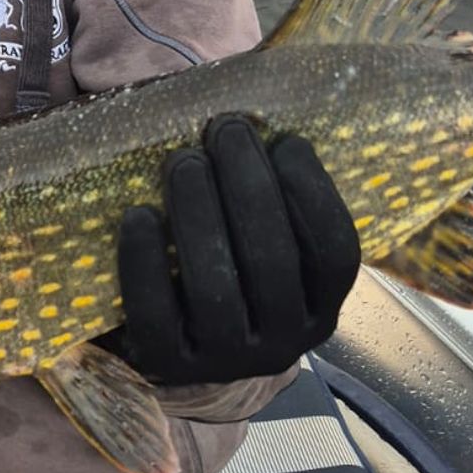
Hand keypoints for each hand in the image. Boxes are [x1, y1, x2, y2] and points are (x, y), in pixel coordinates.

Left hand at [112, 116, 360, 384]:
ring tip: (183, 160)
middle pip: (273, 261)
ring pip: (216, 287)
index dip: (315, 194)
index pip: (334, 254)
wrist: (181, 349)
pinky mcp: (166, 366)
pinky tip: (137, 215)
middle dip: (247, 185)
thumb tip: (262, 106)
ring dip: (198, 213)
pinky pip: (155, 313)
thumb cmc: (230, 266)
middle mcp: (281, 344)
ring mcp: (223, 361)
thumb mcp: (265, 243)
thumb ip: (274, 196)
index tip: (287, 141)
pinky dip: (144, 261)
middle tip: (224, 129)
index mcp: (319, 309)